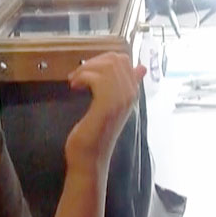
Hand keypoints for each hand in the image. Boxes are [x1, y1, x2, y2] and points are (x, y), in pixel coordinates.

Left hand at [64, 52, 146, 172]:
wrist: (88, 157)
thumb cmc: (95, 133)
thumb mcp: (109, 104)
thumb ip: (121, 87)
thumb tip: (141, 68)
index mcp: (132, 93)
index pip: (124, 60)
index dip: (102, 60)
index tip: (88, 72)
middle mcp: (130, 94)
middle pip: (115, 59)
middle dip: (93, 62)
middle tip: (78, 75)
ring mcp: (121, 99)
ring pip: (106, 66)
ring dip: (85, 69)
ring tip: (75, 81)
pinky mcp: (107, 105)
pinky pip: (96, 78)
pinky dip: (82, 77)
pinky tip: (75, 87)